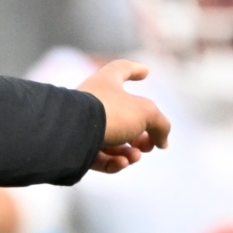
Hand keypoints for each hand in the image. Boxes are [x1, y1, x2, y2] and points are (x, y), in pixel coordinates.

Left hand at [76, 59, 170, 173]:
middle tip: (149, 145)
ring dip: (130, 153)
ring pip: (112, 142)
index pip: (121, 69)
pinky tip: (122, 162)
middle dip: (141, 135)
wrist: (71, 133)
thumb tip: (161, 141)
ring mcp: (82, 125)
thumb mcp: (146, 113)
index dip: (134, 69)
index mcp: (106, 82)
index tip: (146, 71)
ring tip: (135, 156)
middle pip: (122, 117)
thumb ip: (160, 124)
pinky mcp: (76, 148)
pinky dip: (114, 162)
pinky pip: (99, 157)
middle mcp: (92, 101)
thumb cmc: (109, 113)